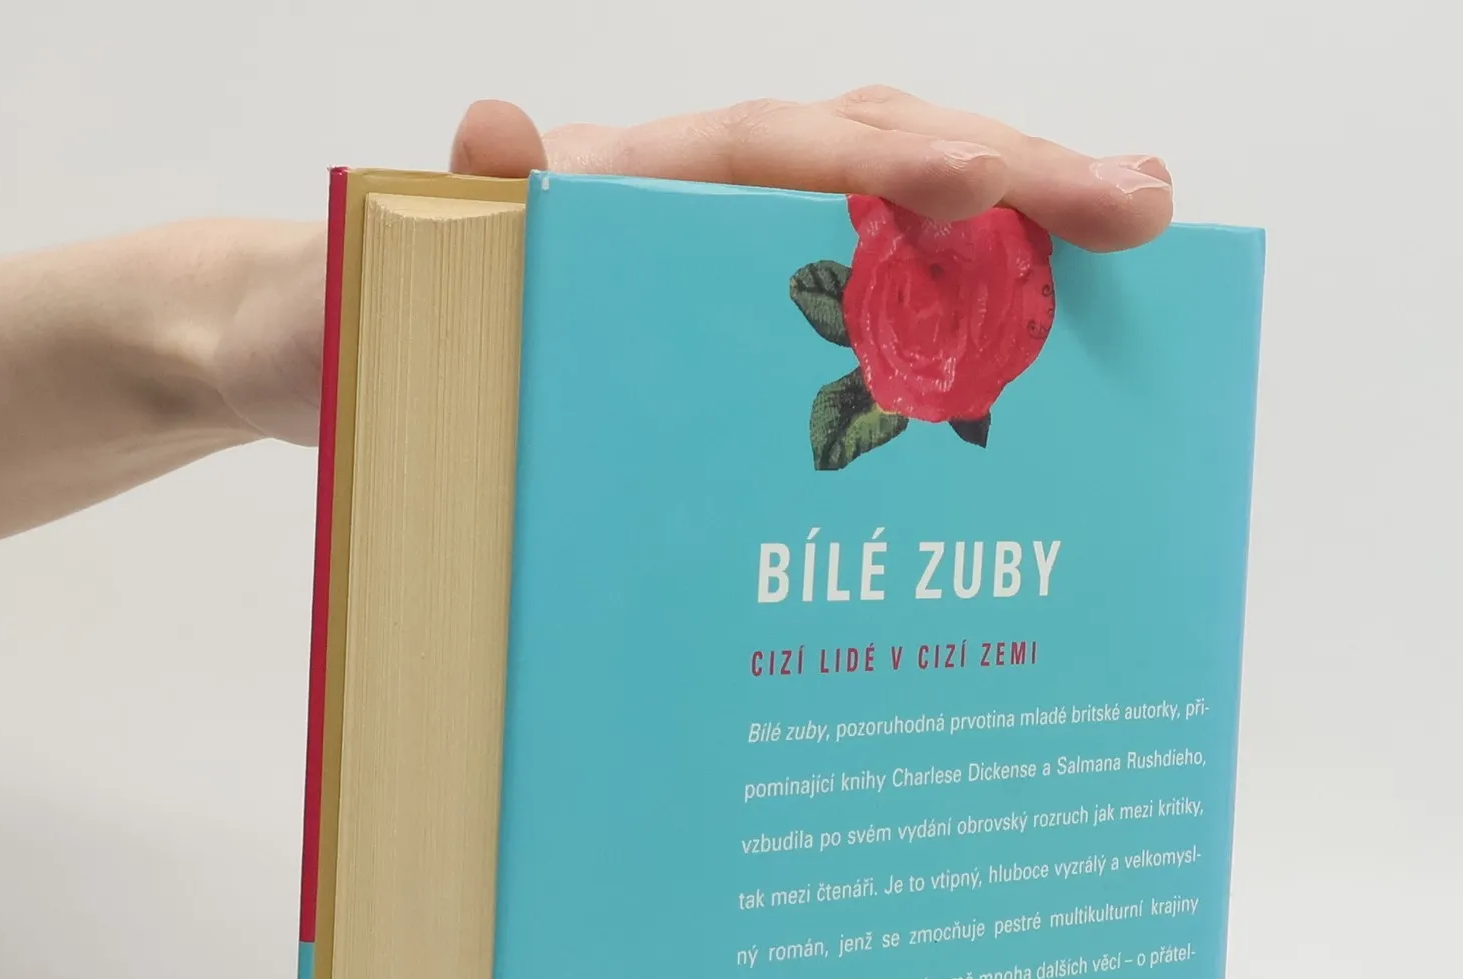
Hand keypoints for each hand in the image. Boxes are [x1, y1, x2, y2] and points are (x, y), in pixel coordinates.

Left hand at [218, 90, 1171, 446]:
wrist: (315, 353)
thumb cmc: (354, 317)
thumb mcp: (388, 272)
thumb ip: (449, 218)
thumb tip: (497, 133)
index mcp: (634, 185)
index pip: (795, 156)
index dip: (901, 168)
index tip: (998, 186)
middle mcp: (696, 208)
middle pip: (881, 160)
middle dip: (1015, 178)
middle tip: (1147, 209)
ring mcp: (719, 267)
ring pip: (892, 224)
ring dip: (1009, 235)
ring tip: (1128, 255)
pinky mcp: (724, 333)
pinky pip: (858, 311)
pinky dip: (950, 319)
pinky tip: (1028, 362)